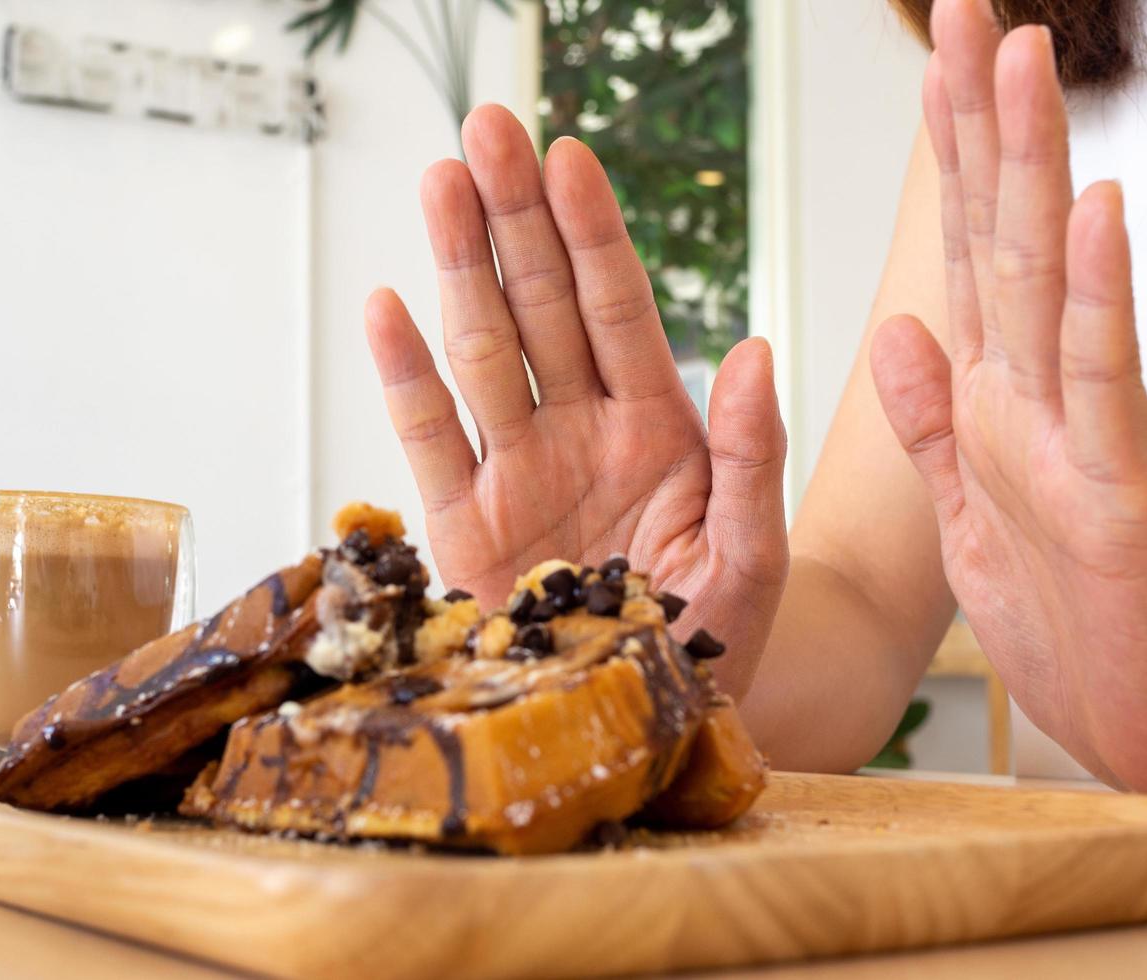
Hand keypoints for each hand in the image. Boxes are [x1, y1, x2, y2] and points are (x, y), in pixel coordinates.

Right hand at [364, 105, 787, 696]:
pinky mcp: (466, 524)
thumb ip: (753, 454)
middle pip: (543, 304)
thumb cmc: (715, 633)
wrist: (650, 714)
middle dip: (516, 217)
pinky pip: (432, 439)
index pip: (620, 307)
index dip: (594, 233)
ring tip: (442, 181)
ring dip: (461, 266)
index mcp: (657, 425)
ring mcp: (520, 469)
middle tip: (488, 129)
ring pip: (484, 349)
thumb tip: (757, 349)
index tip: (569, 156)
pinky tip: (389, 306)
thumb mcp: (753, 549)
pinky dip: (408, 377)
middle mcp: (581, 428)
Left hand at [870, 0, 1146, 790]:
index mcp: (990, 403)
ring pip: (1046, 280)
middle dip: (979, 124)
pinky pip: (1102, 380)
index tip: (930, 64)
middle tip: (966, 12)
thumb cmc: (1071, 620)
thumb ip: (934, 422)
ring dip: (1033, 171)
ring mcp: (1080, 435)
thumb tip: (899, 332)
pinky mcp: (1118, 491)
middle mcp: (1033, 398)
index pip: (961, 256)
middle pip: (999, 237)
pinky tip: (1097, 211)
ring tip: (1021, 65)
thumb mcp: (964, 512)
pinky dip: (1097, 296)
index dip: (945, 159)